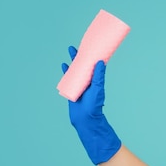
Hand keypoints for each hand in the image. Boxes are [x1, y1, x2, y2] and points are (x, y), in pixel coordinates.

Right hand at [62, 46, 120, 164]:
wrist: (85, 119)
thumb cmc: (94, 105)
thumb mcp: (98, 89)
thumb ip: (99, 76)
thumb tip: (101, 62)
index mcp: (95, 80)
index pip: (94, 65)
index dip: (92, 56)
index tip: (91, 46)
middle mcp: (88, 81)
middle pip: (83, 65)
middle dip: (80, 56)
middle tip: (75, 47)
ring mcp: (79, 84)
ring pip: (75, 70)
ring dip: (73, 62)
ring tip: (70, 52)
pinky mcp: (72, 89)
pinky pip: (68, 78)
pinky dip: (66, 71)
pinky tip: (64, 65)